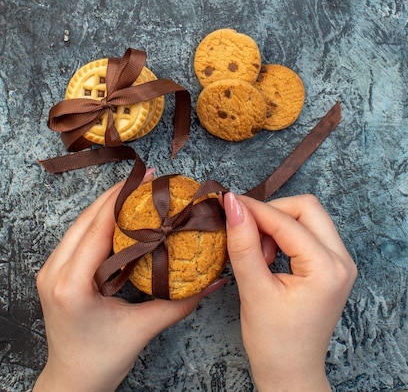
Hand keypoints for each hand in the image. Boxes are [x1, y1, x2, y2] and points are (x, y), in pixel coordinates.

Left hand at [33, 171, 207, 391]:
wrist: (72, 382)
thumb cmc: (102, 361)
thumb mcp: (143, 329)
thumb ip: (180, 303)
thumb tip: (214, 280)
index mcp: (72, 284)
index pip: (99, 227)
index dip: (123, 198)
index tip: (148, 179)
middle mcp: (54, 272)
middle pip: (87, 218)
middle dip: (117, 194)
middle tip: (148, 179)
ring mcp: (49, 270)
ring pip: (80, 223)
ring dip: (107, 204)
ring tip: (137, 190)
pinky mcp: (53, 271)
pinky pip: (77, 235)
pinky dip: (98, 220)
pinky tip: (120, 213)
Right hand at [224, 192, 356, 391]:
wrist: (291, 374)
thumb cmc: (274, 343)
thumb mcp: (254, 291)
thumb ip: (243, 244)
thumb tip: (233, 205)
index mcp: (326, 269)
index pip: (286, 221)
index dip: (254, 209)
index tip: (227, 203)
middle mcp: (341, 260)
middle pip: (306, 208)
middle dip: (272, 213)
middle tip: (246, 232)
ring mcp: (341, 262)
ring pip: (309, 216)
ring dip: (279, 223)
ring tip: (259, 252)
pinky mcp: (333, 265)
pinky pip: (310, 231)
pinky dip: (287, 233)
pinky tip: (269, 254)